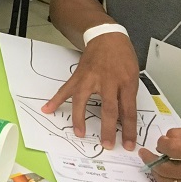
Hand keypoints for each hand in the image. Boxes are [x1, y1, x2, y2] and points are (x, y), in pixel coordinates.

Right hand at [41, 32, 138, 149]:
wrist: (107, 36)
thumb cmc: (123, 57)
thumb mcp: (132, 76)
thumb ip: (127, 96)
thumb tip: (125, 120)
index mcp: (125, 82)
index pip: (128, 110)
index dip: (129, 129)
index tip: (127, 144)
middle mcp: (108, 81)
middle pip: (108, 108)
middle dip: (107, 129)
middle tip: (106, 145)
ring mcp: (91, 78)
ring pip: (83, 100)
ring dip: (80, 118)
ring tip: (79, 134)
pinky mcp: (78, 76)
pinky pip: (66, 89)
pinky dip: (56, 99)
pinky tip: (48, 109)